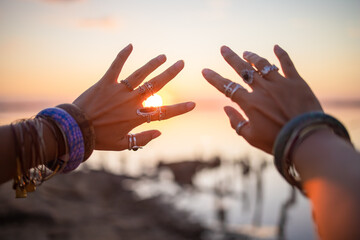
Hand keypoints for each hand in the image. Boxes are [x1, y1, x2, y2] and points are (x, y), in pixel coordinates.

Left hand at [73, 44, 195, 150]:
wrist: (75, 129)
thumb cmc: (98, 139)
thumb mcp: (121, 145)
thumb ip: (142, 139)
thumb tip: (159, 132)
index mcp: (136, 117)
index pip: (163, 113)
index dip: (179, 109)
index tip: (193, 104)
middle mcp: (131, 101)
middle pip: (155, 86)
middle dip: (170, 74)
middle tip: (181, 63)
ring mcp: (119, 90)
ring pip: (140, 74)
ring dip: (153, 64)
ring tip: (164, 56)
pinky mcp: (105, 82)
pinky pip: (116, 66)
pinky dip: (123, 55)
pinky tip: (131, 45)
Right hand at [202, 45, 321, 153]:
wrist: (305, 139)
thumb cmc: (276, 141)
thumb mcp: (251, 137)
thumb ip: (236, 122)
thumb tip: (226, 108)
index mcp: (250, 103)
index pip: (227, 87)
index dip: (215, 79)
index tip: (205, 70)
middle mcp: (262, 89)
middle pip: (243, 69)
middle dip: (231, 58)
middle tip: (224, 48)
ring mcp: (280, 83)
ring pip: (262, 64)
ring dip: (252, 57)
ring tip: (246, 52)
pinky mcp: (296, 82)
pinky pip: (287, 64)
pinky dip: (281, 54)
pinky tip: (276, 47)